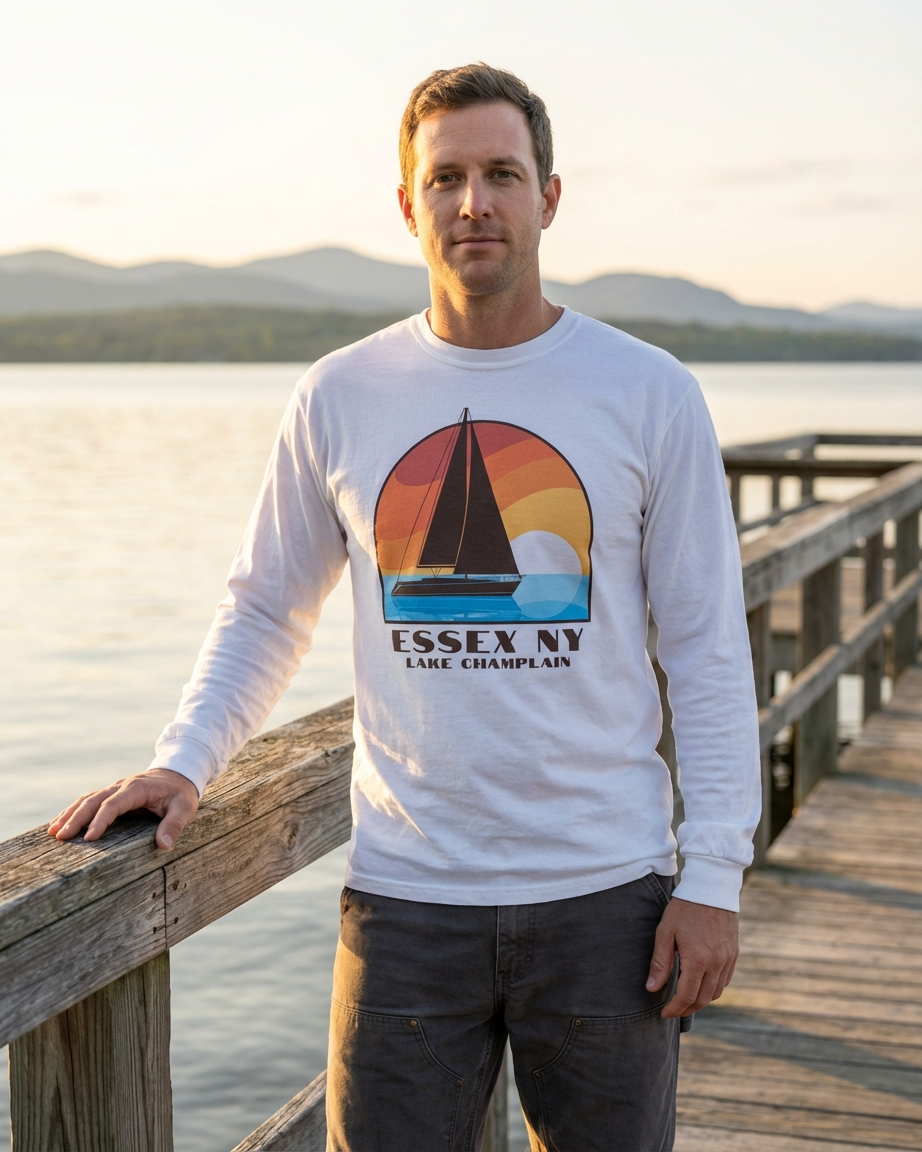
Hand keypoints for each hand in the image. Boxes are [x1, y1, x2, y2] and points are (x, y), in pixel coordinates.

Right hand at [48, 769, 199, 850]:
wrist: (179, 773)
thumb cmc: (181, 792)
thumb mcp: (185, 807)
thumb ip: (175, 824)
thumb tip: (164, 844)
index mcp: (137, 788)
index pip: (113, 804)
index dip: (101, 820)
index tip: (89, 838)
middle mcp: (121, 786)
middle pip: (93, 800)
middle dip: (76, 818)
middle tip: (60, 837)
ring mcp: (114, 788)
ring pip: (86, 799)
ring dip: (69, 814)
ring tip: (53, 832)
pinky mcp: (111, 794)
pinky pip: (89, 800)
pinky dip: (73, 811)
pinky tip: (61, 823)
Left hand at [646, 896, 738, 1017]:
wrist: (712, 888)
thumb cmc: (684, 908)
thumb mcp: (666, 932)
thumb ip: (660, 963)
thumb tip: (651, 988)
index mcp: (698, 959)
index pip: (686, 996)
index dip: (674, 1009)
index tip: (664, 1013)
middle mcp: (716, 963)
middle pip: (702, 1000)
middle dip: (686, 1009)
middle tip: (673, 1010)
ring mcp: (728, 959)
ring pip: (716, 993)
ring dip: (700, 1001)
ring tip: (685, 1000)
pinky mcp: (734, 954)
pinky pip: (725, 981)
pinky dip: (713, 989)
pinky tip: (701, 985)